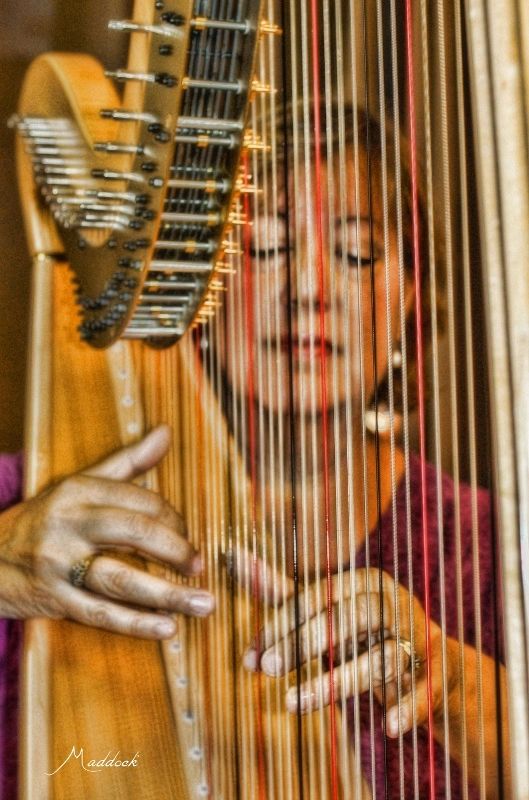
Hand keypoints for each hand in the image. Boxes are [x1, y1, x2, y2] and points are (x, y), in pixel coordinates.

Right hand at [0, 425, 214, 637]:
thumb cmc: (44, 519)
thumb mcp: (79, 483)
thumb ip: (128, 461)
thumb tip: (166, 432)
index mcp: (79, 491)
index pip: (140, 501)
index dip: (174, 520)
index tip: (189, 536)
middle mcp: (69, 524)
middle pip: (134, 532)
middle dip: (176, 550)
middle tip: (201, 566)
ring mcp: (59, 564)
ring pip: (121, 578)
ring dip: (168, 594)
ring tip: (204, 603)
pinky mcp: (54, 600)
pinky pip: (101, 614)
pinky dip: (136, 623)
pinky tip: (167, 628)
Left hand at [238, 554, 455, 737]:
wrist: (430, 665)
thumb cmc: (364, 635)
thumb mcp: (323, 614)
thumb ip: (282, 593)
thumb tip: (233, 555)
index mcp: (366, 582)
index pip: (318, 597)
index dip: (281, 624)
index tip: (251, 655)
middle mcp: (394, 604)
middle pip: (346, 620)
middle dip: (302, 645)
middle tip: (265, 670)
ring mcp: (417, 638)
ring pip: (377, 659)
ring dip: (333, 683)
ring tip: (292, 703)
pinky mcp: (437, 674)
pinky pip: (422, 692)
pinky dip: (407, 709)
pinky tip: (388, 728)